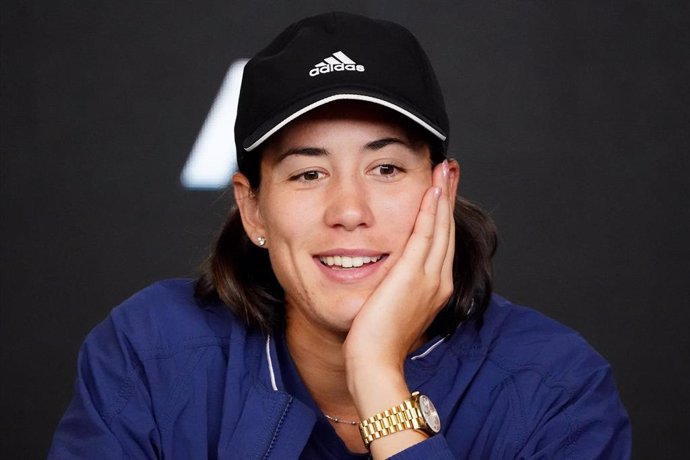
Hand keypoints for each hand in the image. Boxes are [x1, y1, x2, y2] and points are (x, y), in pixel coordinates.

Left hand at [343, 159, 457, 455]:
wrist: (375, 362)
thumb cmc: (376, 340)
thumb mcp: (392, 307)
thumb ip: (396, 287)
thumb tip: (389, 275)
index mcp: (434, 286)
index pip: (440, 241)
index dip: (442, 213)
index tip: (442, 189)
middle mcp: (438, 279)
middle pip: (446, 228)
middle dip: (448, 196)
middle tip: (449, 168)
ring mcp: (429, 276)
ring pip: (439, 226)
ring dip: (443, 194)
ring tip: (445, 169)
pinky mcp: (413, 274)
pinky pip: (425, 233)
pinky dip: (430, 209)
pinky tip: (431, 188)